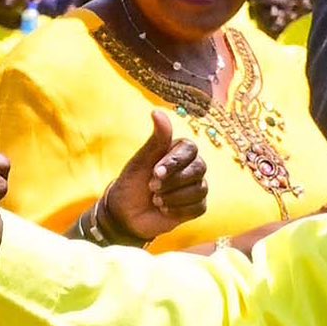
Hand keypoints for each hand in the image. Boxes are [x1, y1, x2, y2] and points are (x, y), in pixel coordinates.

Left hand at [102, 114, 210, 244]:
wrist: (127, 213)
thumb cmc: (133, 183)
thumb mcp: (141, 160)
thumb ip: (155, 139)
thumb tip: (157, 112)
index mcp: (180, 150)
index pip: (190, 149)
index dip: (174, 162)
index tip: (155, 172)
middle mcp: (192, 166)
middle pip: (198, 169)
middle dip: (173, 181)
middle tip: (152, 188)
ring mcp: (197, 186)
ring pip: (199, 189)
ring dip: (173, 197)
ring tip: (156, 199)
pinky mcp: (197, 206)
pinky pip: (198, 207)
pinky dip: (178, 210)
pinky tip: (164, 209)